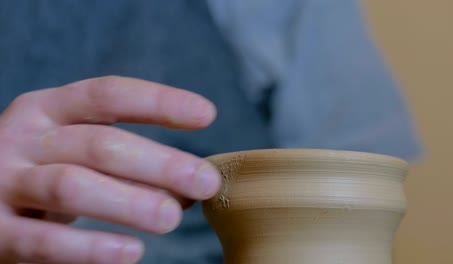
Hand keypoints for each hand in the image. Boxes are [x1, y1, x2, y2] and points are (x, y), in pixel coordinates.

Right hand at [0, 76, 220, 263]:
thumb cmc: (43, 168)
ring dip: (129, 202)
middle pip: (99, 144)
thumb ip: (127, 163)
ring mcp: (4, 181)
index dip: (158, 102)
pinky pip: (42, 240)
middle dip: (159, 162)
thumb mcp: (75, 151)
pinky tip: (130, 252)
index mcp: (49, 109)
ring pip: (72, 186)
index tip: (206, 115)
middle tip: (206, 183)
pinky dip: (89, 248)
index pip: (108, 94)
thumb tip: (188, 186)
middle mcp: (25, 137)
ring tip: (172, 218)